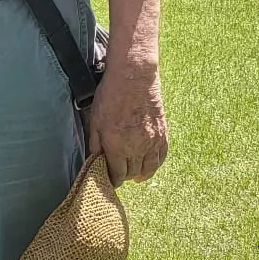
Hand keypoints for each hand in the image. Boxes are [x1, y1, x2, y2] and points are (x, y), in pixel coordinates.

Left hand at [86, 66, 167, 184]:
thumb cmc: (111, 97)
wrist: (134, 78)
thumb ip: (96, 144)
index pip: (117, 174)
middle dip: (125, 176)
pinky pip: (162, 156)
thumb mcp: (95, 121)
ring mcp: (152, 141)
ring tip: (136, 177)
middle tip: (119, 175)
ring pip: (149, 167)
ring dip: (142, 174)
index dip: (112, 180)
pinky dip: (156, 164)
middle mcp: (137, 148)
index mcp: (117, 146)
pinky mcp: (163, 133)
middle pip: (132, 172)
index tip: (109, 181)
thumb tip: (95, 160)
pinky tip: (151, 166)